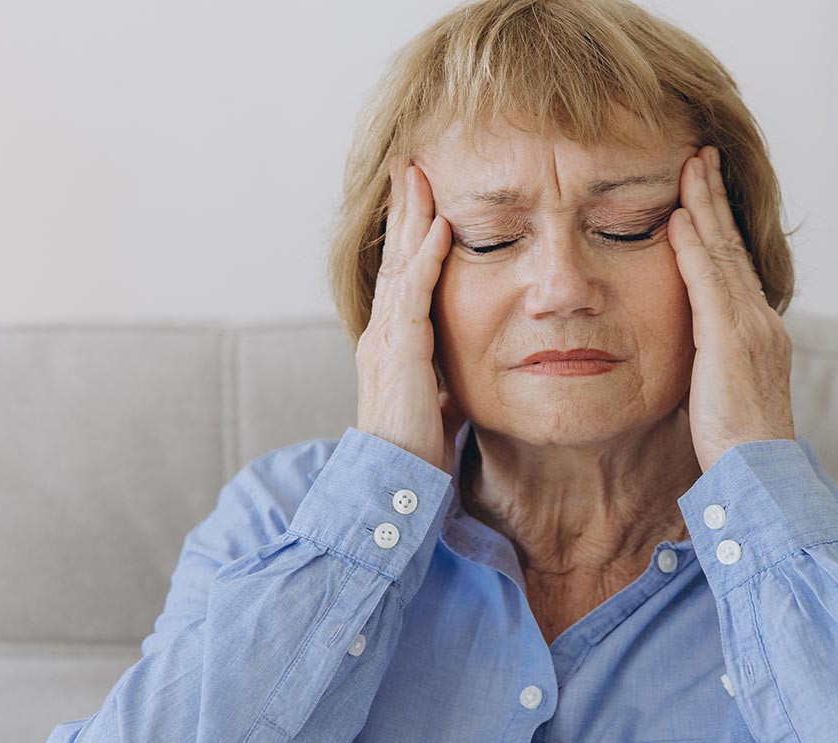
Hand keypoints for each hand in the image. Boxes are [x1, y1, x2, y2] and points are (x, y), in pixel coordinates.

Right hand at [356, 158, 468, 474]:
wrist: (395, 483)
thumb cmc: (416, 450)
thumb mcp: (434, 402)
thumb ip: (441, 377)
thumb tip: (456, 373)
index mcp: (390, 342)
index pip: (400, 275)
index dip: (408, 235)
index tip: (420, 198)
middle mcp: (382, 333)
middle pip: (393, 257)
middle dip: (403, 209)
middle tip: (410, 164)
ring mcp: (387, 339)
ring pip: (400, 264)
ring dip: (411, 217)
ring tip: (420, 175)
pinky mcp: (401, 352)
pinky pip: (414, 294)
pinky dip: (428, 257)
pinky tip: (441, 226)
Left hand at [669, 144, 795, 473]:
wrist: (759, 474)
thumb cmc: (732, 446)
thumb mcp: (716, 393)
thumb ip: (704, 363)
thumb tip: (684, 354)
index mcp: (754, 331)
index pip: (731, 265)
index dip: (715, 225)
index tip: (699, 190)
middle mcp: (757, 320)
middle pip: (731, 246)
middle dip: (713, 199)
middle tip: (699, 155)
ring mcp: (748, 327)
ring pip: (723, 254)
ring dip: (703, 207)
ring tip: (690, 166)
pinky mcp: (731, 341)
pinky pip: (708, 284)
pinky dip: (692, 248)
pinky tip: (676, 219)